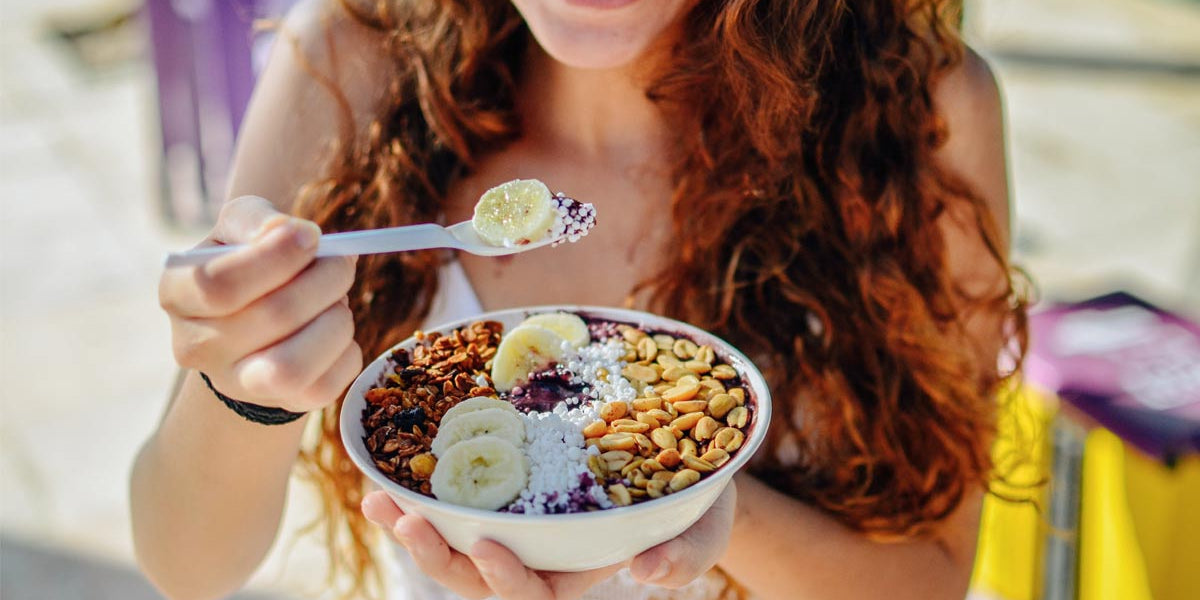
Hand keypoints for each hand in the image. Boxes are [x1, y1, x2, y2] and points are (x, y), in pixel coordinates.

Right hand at [158, 196, 360, 411]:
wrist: (255, 323)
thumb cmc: (248, 263)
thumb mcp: (239, 227)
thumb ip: (255, 219)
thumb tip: (288, 232)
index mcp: (177, 293)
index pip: (218, 285)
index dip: (277, 257)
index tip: (311, 236)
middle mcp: (196, 346)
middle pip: (273, 316)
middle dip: (326, 279)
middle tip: (341, 262)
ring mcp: (237, 383)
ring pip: (293, 366)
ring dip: (336, 321)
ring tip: (337, 301)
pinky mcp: (281, 404)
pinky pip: (326, 387)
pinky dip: (346, 352)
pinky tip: (334, 331)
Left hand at [361, 480, 736, 598]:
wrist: (683, 454)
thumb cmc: (698, 502)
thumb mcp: (704, 528)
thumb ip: (686, 555)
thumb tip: (647, 574)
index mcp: (578, 575)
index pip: (535, 595)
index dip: (507, 580)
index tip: (486, 547)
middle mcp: (538, 558)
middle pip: (478, 576)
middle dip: (439, 556)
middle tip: (405, 522)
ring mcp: (518, 526)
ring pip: (457, 542)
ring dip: (414, 526)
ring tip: (378, 500)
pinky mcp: (506, 490)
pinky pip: (458, 500)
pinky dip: (423, 490)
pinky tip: (388, 471)